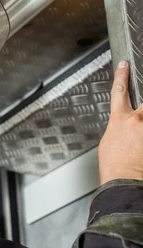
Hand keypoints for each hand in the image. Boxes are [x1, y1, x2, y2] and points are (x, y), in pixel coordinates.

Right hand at [98, 61, 142, 182]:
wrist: (124, 181)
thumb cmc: (114, 167)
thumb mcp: (109, 142)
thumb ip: (119, 128)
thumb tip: (124, 127)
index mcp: (119, 120)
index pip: (119, 90)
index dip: (121, 75)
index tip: (124, 65)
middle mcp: (137, 120)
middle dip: (141, 103)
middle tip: (137, 113)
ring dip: (141, 122)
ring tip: (136, 137)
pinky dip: (142, 137)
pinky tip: (140, 145)